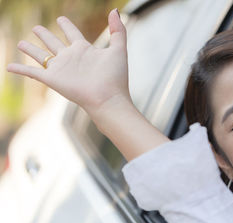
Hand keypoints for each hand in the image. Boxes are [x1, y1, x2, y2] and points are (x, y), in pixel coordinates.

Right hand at [7, 9, 129, 116]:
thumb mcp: (118, 50)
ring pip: (41, 55)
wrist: (108, 98)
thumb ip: (117, 30)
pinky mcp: (52, 79)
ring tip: (20, 43)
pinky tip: (9, 67)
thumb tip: (114, 10)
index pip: (73, 33)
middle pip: (53, 43)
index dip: (66, 25)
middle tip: (36, 28)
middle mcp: (70, 58)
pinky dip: (20, 69)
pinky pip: (32, 72)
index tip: (61, 19)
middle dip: (44, 35)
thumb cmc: (115, 77)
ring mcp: (60, 69)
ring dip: (30, 50)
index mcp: (85, 50)